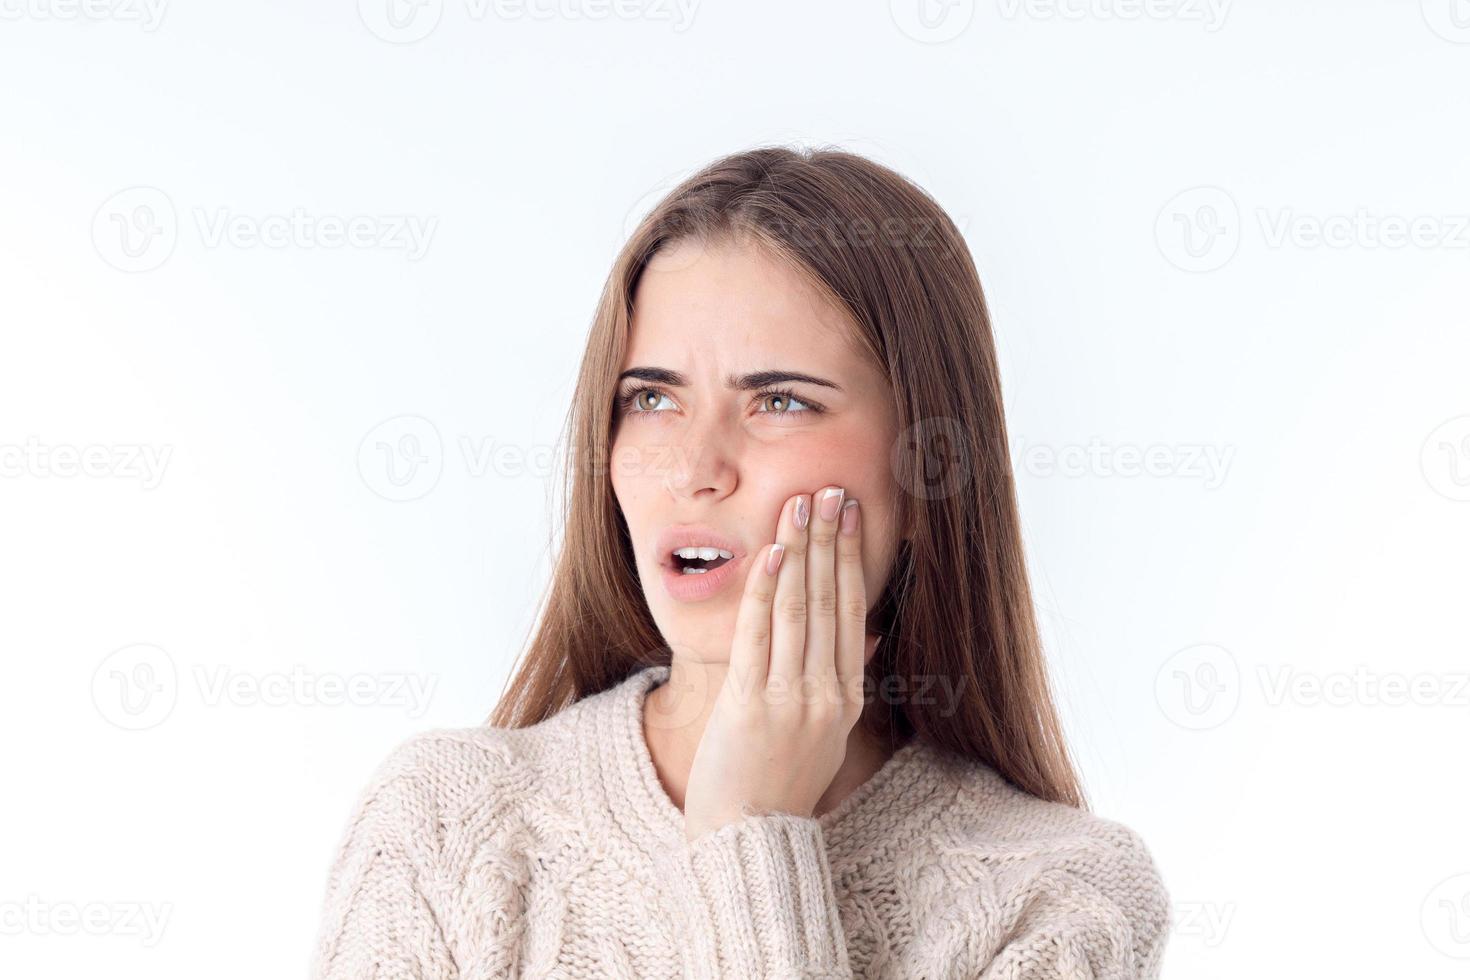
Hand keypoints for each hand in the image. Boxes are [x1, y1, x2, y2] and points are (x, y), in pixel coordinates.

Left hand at [682, 485, 877, 841]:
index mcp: (846, 697)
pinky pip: (759, 636)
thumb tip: (865, 636)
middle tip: (831, 492)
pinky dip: (764, 591)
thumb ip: (841, 683)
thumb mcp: (826, 735)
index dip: (851, 559)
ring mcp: (790, 698)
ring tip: (801, 506)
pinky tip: (768, 553)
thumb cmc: (778, 785)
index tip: (850, 517)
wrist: (746, 838)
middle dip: (830, 542)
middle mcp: (826, 694)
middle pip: (831, 601)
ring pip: (799, 610)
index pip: (853, 612)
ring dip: (800, 553)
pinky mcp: (750, 705)